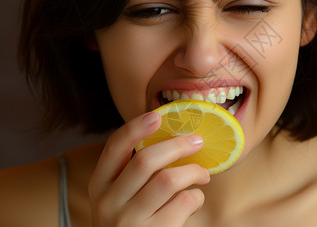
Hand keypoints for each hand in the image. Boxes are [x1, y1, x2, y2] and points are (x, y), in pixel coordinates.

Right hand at [88, 112, 210, 225]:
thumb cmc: (130, 221)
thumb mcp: (118, 197)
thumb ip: (133, 173)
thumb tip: (171, 138)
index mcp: (99, 185)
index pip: (114, 148)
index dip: (136, 128)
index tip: (157, 116)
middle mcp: (108, 202)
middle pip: (145, 160)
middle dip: (177, 145)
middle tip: (197, 141)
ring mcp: (128, 222)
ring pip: (168, 180)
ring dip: (193, 171)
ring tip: (202, 173)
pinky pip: (184, 203)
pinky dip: (196, 196)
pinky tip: (195, 198)